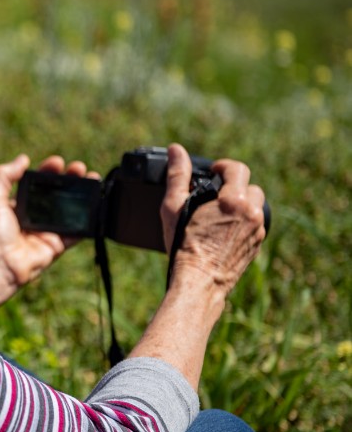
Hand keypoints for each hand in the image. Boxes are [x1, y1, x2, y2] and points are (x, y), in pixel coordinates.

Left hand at [0, 154, 97, 286]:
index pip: (37, 184)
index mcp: (17, 205)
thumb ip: (4, 175)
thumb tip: (23, 159)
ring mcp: (46, 232)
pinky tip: (97, 204)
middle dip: (69, 180)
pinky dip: (87, 221)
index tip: (57, 162)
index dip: (48, 172)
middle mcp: (33, 217)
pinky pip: (76, 233)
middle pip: (56, 195)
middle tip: (79, 168)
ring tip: (92, 179)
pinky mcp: (56, 246)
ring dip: (82, 196)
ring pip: (69, 210)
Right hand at [161, 143, 266, 295]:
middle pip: (251, 188)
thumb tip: (176, 150)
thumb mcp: (174, 208)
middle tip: (215, 195)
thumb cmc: (184, 246)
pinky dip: (243, 223)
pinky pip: (255, 225)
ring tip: (220, 213)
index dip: (224, 166)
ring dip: (241, 205)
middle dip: (235, 187)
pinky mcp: (257, 245)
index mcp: (233, 201)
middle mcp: (251, 214)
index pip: (238, 169)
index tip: (214, 171)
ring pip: (255, 207)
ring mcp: (257, 231)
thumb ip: (177, 176)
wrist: (199, 282)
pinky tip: (224, 230)